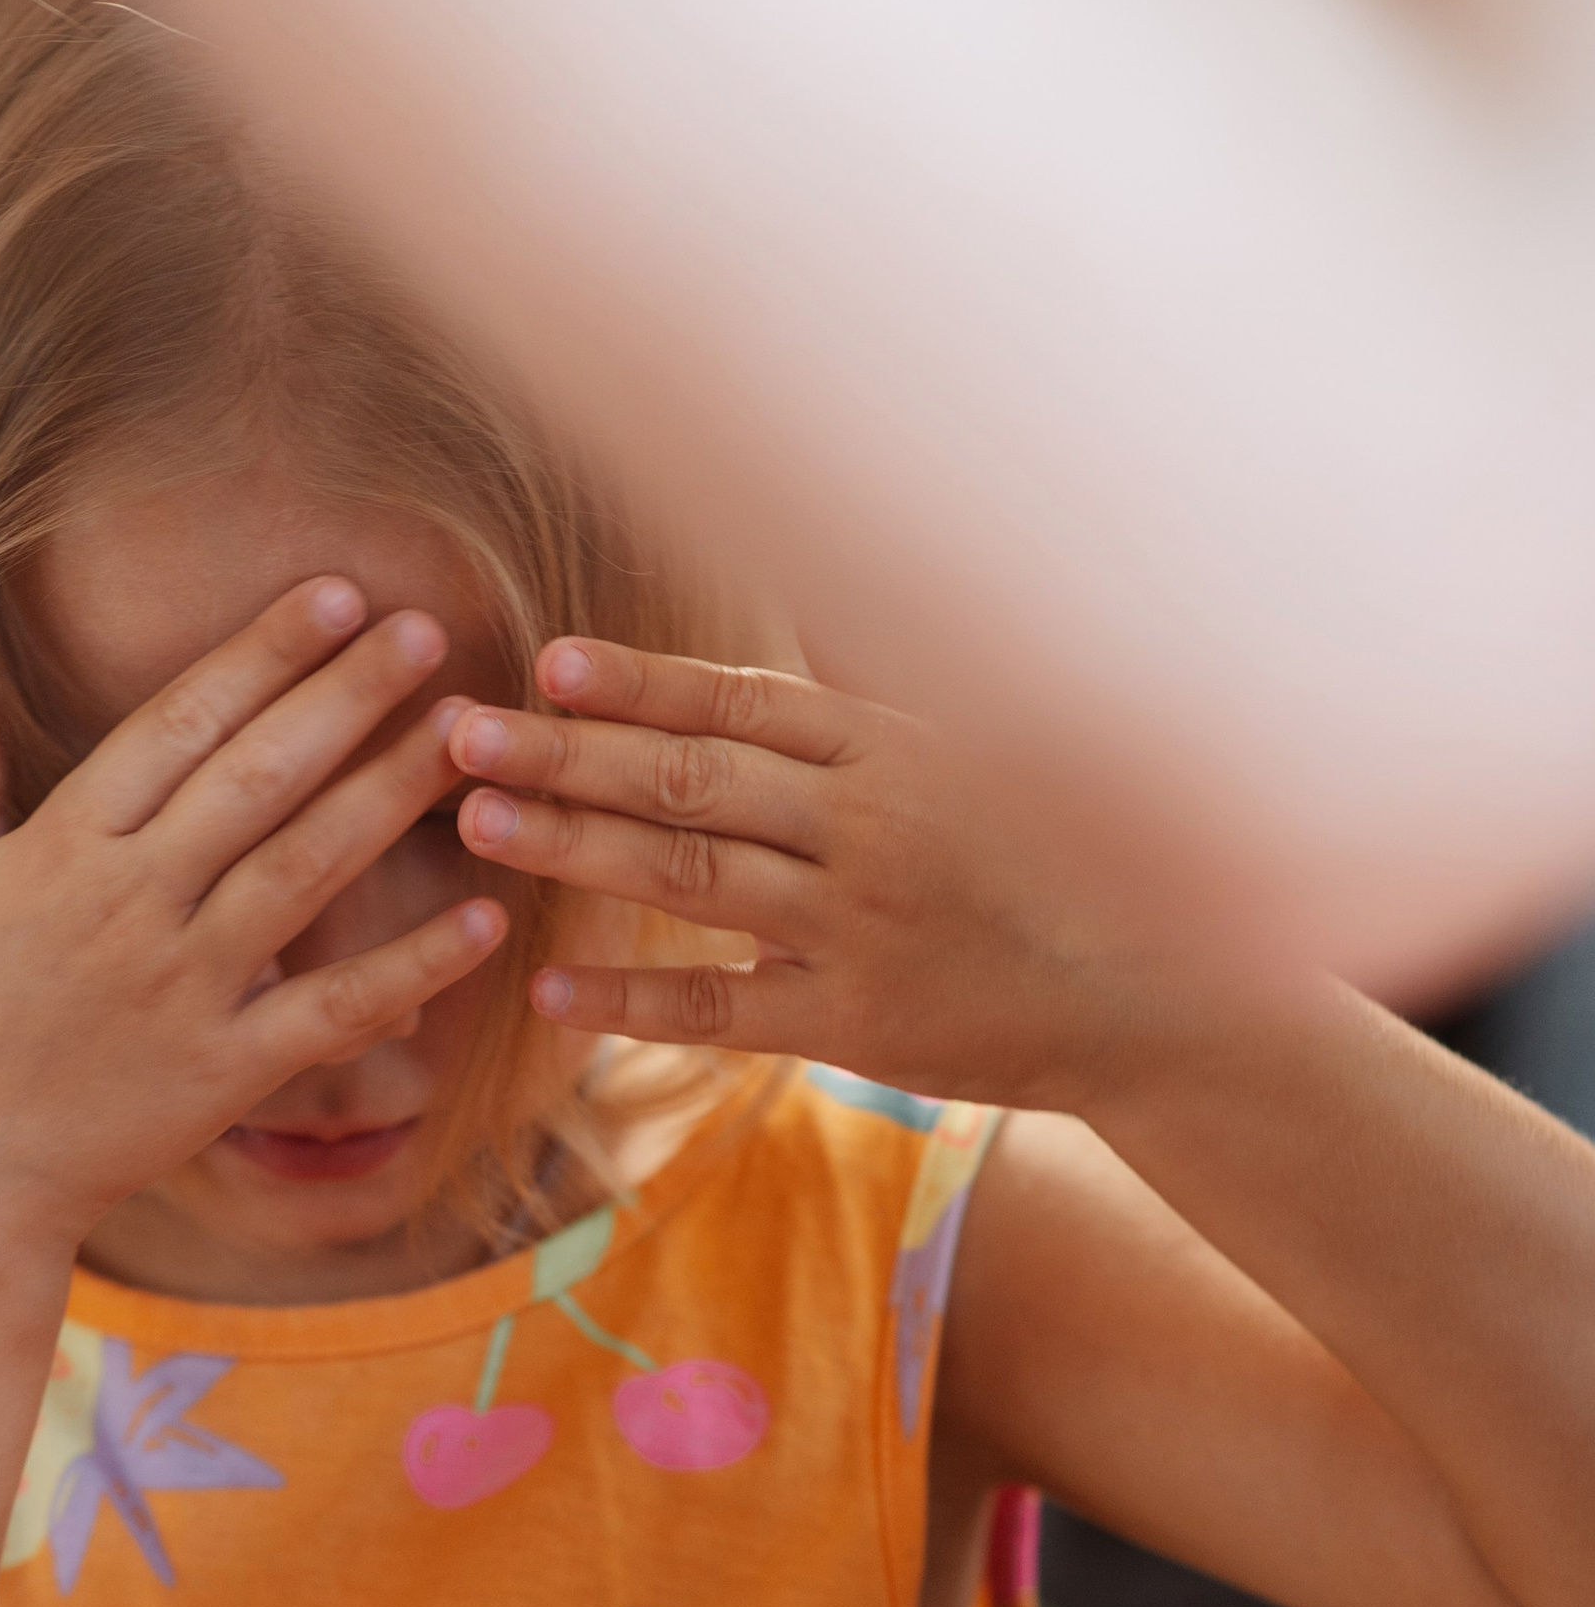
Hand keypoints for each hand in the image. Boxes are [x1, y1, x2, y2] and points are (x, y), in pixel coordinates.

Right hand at [0, 579, 504, 1252]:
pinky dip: (409, 968)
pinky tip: (485, 919)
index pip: (177, 723)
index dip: (261, 654)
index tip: (337, 594)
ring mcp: (181, 989)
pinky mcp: (223, 1073)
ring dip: (388, 796)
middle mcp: (129, 905)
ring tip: (467, 731)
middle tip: (428, 627)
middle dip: (344, 697)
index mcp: (64, 845)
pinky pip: (331, 1011)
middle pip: (255, 778)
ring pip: (302, 872)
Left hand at [442, 640, 1163, 1111]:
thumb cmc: (1055, 853)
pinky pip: (721, 1007)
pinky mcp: (854, 1021)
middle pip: (689, 778)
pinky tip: (549, 989)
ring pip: (690, 878)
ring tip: (480, 826)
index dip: (639, 681)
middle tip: (459, 734)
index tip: (547, 662)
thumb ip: (879, 672)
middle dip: (567, 753)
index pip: (740, 701)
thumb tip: (806, 584)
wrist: (1148, 991)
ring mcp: (856, 925)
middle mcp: (867, 825)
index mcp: (891, 746)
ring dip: (576, 848)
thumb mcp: (985, 740)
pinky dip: (633, 999)